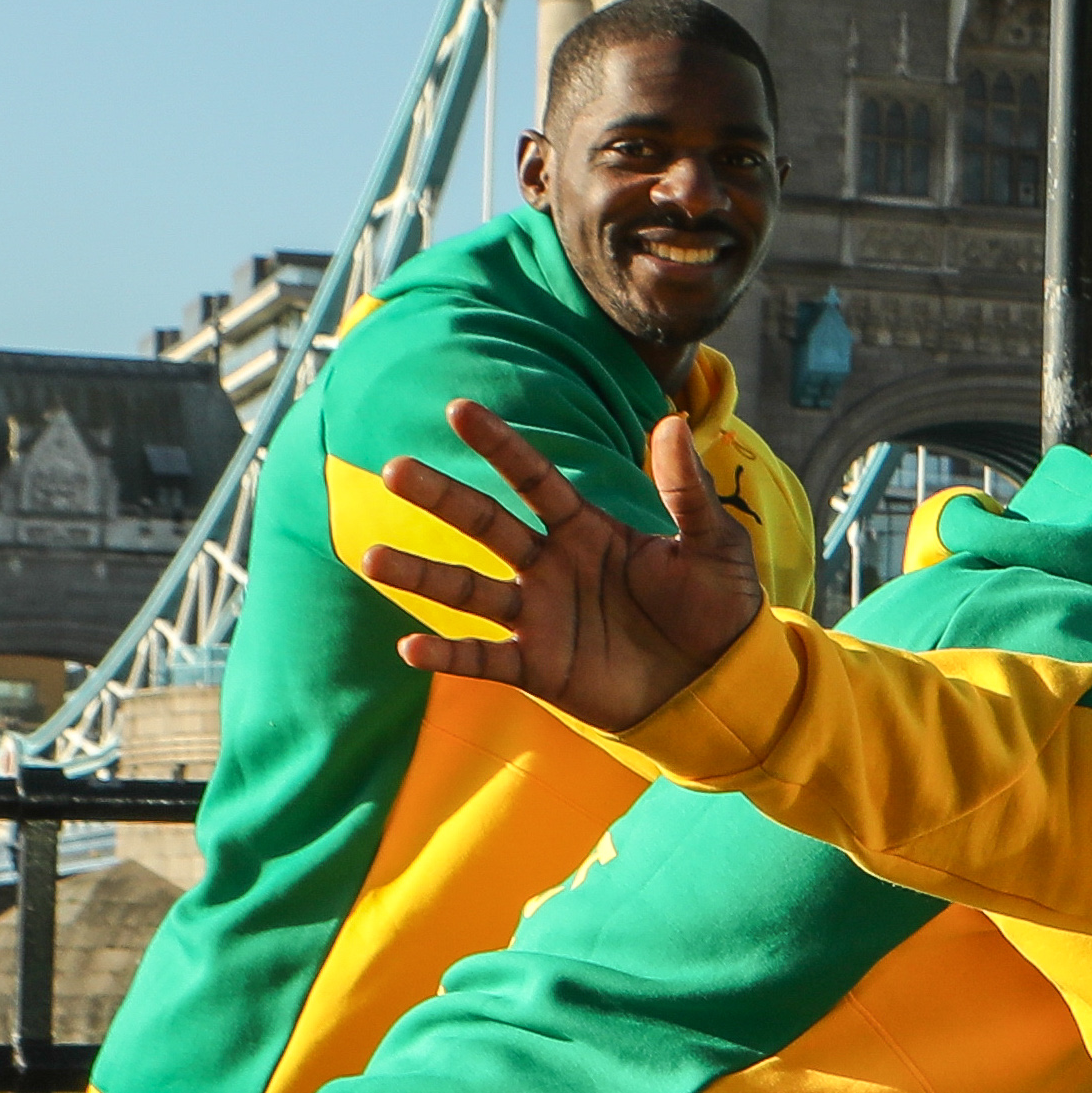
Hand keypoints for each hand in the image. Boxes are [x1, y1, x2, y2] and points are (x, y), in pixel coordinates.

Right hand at [373, 399, 765, 730]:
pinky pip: (483, 658)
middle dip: (441, 498)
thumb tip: (670, 420)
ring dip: (421, 575)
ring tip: (370, 558)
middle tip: (394, 470)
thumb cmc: (717, 607)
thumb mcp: (712, 545)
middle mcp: (551, 566)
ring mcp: (539, 616)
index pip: (534, 479)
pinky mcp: (539, 667)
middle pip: (486, 524)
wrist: (721, 683)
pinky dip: (447, 656)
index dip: (499, 445)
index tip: (459, 409)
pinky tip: (409, 647)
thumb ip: (686, 489)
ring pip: (468, 590)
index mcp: (587, 530)